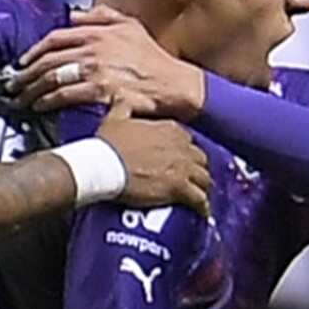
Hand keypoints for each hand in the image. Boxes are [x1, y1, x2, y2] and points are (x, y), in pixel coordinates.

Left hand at [12, 5, 204, 120]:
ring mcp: (96, 71)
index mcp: (97, 32)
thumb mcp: (129, 25)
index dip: (34, 50)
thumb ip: (100, 16)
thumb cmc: (152, 56)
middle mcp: (93, 49)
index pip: (54, 38)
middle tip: (13, 84)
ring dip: (32, 89)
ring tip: (21, 98)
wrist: (173, 83)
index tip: (22, 62)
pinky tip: (40, 106)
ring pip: (53, 78)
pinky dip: (49, 101)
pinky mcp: (101, 92)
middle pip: (48, 60)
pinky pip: (66, 96)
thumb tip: (73, 15)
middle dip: (26, 73)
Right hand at [94, 101, 211, 212]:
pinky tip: (202, 212)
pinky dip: (202, 206)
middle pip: (200, 158)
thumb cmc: (108, 144)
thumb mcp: (114, 118)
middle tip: (190, 177)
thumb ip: (123, 106)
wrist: (104, 166)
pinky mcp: (179, 188)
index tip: (178, 157)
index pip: (187, 139)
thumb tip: (121, 96)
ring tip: (198, 195)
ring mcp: (182, 168)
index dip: (183, 150)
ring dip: (201, 187)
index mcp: (169, 129)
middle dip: (197, 168)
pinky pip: (199, 199)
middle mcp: (181, 147)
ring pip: (203, 178)